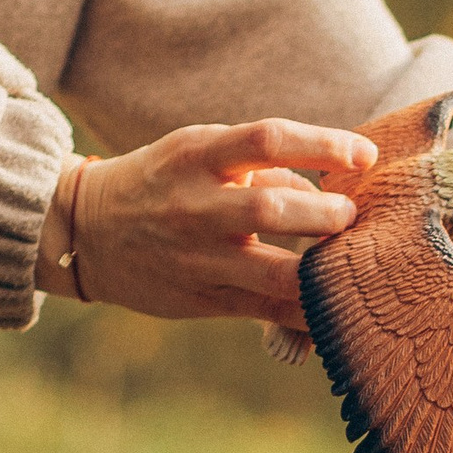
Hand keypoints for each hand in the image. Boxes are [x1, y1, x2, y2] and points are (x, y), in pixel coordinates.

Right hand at [41, 121, 376, 325]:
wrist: (86, 231)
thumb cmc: (164, 183)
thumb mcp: (199, 153)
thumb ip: (261, 165)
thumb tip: (331, 186)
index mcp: (196, 155)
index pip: (268, 139)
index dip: (325, 145)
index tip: (367, 155)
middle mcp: (194, 206)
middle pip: (273, 208)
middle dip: (326, 215)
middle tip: (351, 217)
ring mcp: (198, 258)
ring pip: (275, 273)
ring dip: (324, 271)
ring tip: (350, 263)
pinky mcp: (203, 299)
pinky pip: (268, 311)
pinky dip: (309, 313)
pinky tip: (340, 311)